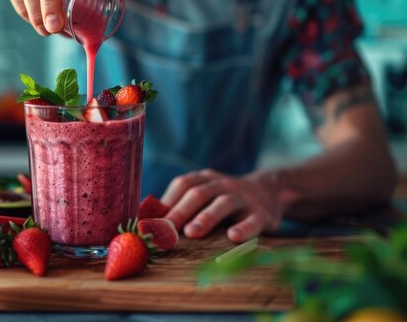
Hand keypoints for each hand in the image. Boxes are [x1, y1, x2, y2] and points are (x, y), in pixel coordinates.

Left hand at [161, 169, 282, 242]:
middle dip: (180, 211)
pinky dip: (243, 228)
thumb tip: (147, 221)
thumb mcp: (205, 196)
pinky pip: (252, 220)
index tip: (151, 222)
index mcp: (205, 179)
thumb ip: (181, 205)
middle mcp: (222, 184)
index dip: (166, 202)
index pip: (183, 184)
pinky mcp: (261, 213)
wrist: (270, 192)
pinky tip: (233, 237)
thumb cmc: (225, 200)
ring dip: (206, 217)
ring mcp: (243, 197)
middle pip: (198, 193)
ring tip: (192, 232)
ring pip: (223, 203)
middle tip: (165, 230)